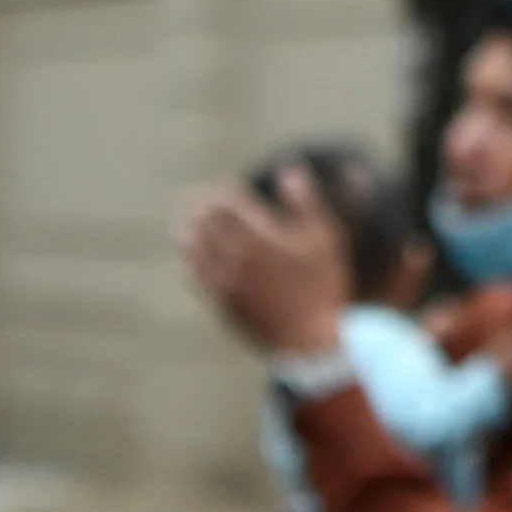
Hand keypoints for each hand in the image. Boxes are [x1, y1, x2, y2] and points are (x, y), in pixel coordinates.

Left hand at [178, 169, 348, 357]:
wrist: (309, 340)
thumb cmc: (322, 287)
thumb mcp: (324, 240)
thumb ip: (306, 203)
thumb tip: (290, 170)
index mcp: (261, 236)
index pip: (227, 202)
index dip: (223, 191)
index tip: (227, 187)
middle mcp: (237, 256)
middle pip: (205, 220)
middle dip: (201, 205)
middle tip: (200, 200)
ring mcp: (225, 280)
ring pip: (193, 246)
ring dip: (187, 229)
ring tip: (187, 223)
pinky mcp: (220, 301)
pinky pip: (194, 275)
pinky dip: (190, 260)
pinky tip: (190, 256)